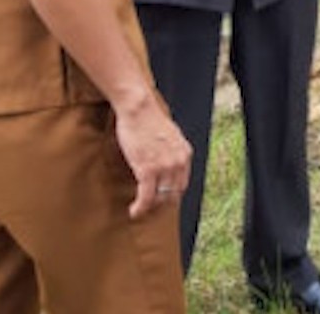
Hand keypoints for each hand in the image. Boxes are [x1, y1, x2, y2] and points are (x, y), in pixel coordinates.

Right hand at [116, 92, 191, 219]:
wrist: (139, 108)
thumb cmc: (148, 119)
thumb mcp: (169, 135)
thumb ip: (170, 150)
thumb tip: (165, 160)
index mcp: (185, 153)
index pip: (182, 182)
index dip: (172, 193)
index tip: (162, 199)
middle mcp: (179, 162)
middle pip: (174, 193)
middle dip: (162, 202)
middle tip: (149, 206)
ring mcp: (165, 167)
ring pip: (160, 198)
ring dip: (150, 207)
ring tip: (140, 210)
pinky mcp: (148, 170)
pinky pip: (147, 197)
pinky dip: (141, 207)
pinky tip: (134, 211)